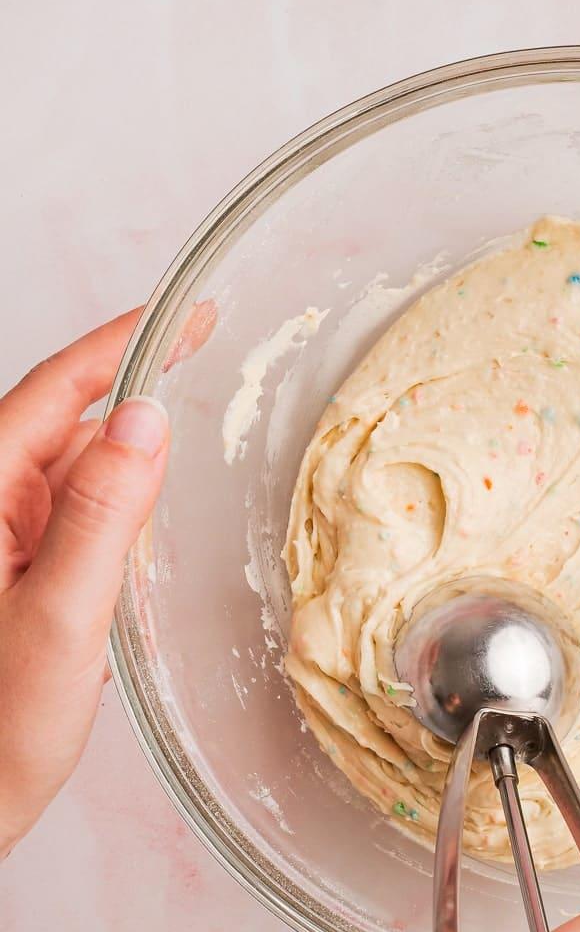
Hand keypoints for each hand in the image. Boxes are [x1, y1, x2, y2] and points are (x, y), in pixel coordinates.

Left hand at [0, 312, 167, 856]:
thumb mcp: (59, 620)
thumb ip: (100, 515)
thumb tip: (145, 417)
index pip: (56, 389)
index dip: (123, 341)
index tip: (187, 312)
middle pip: (64, 417)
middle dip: (133, 380)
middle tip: (208, 350)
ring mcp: (0, 540)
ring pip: (71, 463)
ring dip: (127, 441)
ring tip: (193, 417)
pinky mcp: (16, 574)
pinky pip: (72, 510)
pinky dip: (117, 496)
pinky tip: (151, 509)